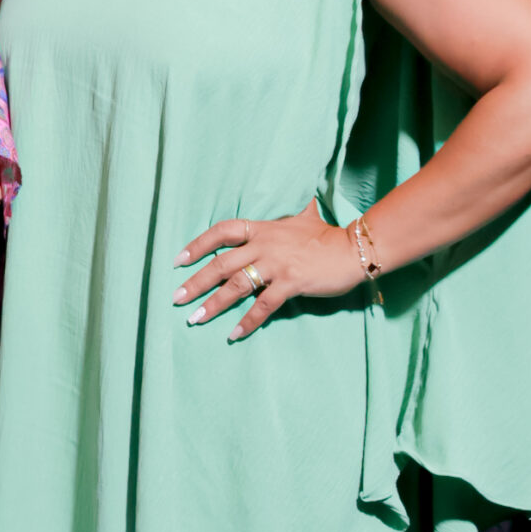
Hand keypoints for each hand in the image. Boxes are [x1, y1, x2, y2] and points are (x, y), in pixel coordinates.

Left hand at [173, 200, 364, 338]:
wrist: (354, 249)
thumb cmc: (326, 236)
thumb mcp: (302, 217)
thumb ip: (288, 213)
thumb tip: (294, 197)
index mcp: (263, 229)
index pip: (221, 232)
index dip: (197, 244)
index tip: (178, 260)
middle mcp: (264, 245)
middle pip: (221, 263)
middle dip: (196, 281)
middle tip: (176, 297)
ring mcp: (277, 265)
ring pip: (237, 285)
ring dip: (214, 304)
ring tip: (195, 319)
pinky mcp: (291, 283)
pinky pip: (263, 305)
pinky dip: (247, 321)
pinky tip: (234, 334)